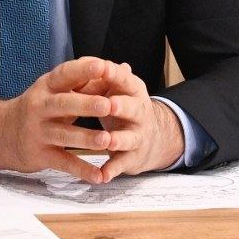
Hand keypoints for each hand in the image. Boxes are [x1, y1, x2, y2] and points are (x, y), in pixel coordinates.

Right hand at [0, 56, 128, 181]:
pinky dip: (81, 170)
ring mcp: (38, 132)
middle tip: (108, 105)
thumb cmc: (39, 108)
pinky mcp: (39, 155)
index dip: (82, 70)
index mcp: (46, 87)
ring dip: (86, 138)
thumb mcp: (54, 91)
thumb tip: (121, 68)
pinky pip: (63, 162)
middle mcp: (39, 107)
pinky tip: (99, 176)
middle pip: (62, 104)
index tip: (102, 65)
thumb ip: (87, 82)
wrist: (1, 133)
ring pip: (64, 135)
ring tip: (107, 140)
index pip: (64, 74)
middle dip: (86, 104)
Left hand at [64, 57, 185, 177]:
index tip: (101, 67)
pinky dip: (112, 170)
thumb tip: (87, 62)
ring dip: (118, 139)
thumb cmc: (123, 106)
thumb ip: (102, 77)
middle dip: (121, 106)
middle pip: (133, 108)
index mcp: (133, 91)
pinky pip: (122, 164)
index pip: (124, 79)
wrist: (150, 137)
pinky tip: (102, 176)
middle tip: (109, 104)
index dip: (113, 74)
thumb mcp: (116, 88)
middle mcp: (139, 112)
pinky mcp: (132, 158)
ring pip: (129, 138)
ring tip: (107, 141)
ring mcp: (137, 136)